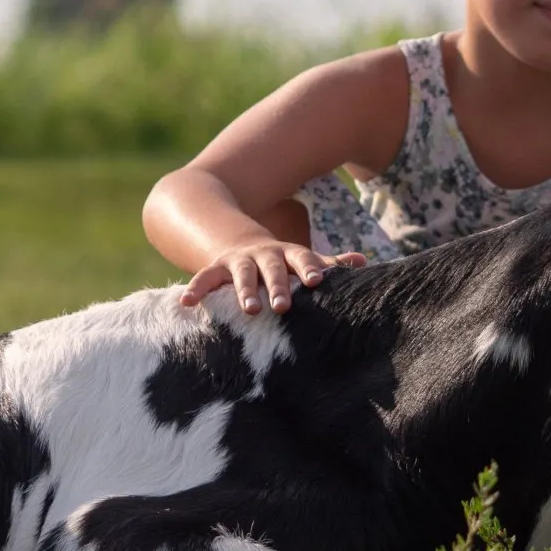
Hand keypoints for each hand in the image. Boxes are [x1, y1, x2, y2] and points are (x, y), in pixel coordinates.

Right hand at [179, 239, 366, 314]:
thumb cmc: (279, 260)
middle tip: (284, 306)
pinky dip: (196, 289)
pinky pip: (204, 278)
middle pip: (272, 269)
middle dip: (278, 285)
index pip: (302, 258)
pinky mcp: (216, 268)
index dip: (310, 268)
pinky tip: (186, 302)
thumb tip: (364, 262)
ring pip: (241, 275)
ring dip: (244, 291)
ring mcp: (238, 261)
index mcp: (288, 254)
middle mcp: (263, 256)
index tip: (318, 281)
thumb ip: (329, 262)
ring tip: (250, 310)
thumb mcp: (301, 258)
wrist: (237, 240)